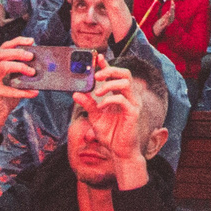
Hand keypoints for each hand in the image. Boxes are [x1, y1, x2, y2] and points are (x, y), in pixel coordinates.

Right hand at [0, 38, 38, 142]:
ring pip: (3, 66)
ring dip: (20, 67)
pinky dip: (23, 91)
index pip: (2, 48)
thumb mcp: (10, 82)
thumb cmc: (2, 99)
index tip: (31, 41)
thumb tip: (37, 64)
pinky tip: (33, 93)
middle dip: (18, 53)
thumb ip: (18, 73)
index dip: (17, 42)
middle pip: (1, 53)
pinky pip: (9, 89)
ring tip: (32, 72)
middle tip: (32, 56)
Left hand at [84, 62, 150, 190]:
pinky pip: (123, 100)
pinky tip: (101, 106)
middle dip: (110, 70)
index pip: (115, 75)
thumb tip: (76, 93)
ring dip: (109, 84)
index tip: (97, 58)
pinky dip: (110, 99)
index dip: (107, 65)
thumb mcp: (94, 118)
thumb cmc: (110, 134)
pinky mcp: (133, 113)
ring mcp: (133, 104)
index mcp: (120, 95)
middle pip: (125, 73)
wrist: (120, 152)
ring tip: (97, 92)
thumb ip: (88, 105)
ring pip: (126, 82)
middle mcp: (129, 96)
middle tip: (96, 75)